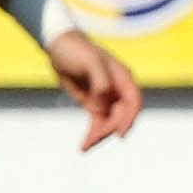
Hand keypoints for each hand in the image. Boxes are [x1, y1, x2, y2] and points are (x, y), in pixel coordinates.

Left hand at [46, 29, 145, 149]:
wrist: (58, 46)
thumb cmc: (76, 49)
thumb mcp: (89, 61)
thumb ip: (100, 81)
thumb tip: (103, 102)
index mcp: (122, 78)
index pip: (133, 101)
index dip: (130, 118)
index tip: (120, 133)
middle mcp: (118, 90)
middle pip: (122, 116)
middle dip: (110, 129)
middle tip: (94, 139)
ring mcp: (106, 98)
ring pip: (109, 122)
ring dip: (100, 135)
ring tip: (86, 146)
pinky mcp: (93, 104)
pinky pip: (97, 122)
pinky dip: (93, 133)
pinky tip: (85, 145)